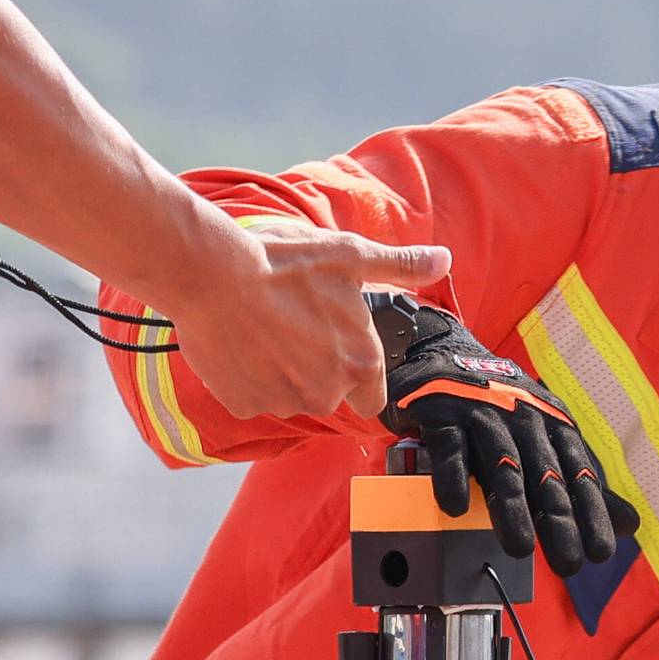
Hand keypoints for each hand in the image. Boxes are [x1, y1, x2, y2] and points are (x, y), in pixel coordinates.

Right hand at [167, 216, 448, 424]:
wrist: (214, 274)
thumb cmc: (287, 263)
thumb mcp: (352, 256)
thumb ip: (402, 266)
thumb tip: (444, 260)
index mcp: (360, 364)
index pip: (373, 396)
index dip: (359, 374)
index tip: (339, 350)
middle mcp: (326, 393)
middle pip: (329, 394)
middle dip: (317, 369)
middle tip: (296, 326)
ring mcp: (281, 402)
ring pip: (289, 396)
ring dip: (282, 373)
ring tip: (266, 329)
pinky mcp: (242, 403)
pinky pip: (251, 396)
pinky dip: (248, 376)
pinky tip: (242, 342)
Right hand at [374, 294, 620, 576]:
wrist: (446, 351)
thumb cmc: (503, 408)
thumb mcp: (548, 439)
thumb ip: (584, 482)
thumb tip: (631, 525)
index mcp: (554, 427)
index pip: (578, 475)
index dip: (591, 514)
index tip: (600, 553)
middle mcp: (524, 419)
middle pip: (544, 475)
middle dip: (559, 520)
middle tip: (569, 564)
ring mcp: (483, 413)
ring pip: (502, 463)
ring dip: (511, 506)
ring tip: (519, 547)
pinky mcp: (443, 413)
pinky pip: (450, 446)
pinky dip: (452, 476)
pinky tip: (456, 509)